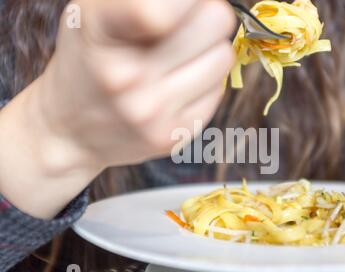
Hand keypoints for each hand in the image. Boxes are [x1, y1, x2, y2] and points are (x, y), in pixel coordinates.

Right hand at [0, 0, 235, 217]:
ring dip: (208, 51)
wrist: (71, 130)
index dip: (185, 0)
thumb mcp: (94, 12)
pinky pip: (218, 92)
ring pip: (224, 56)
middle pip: (215, 19)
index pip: (164, 9)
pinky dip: (203, 84)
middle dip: (204, 16)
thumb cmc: (91, 59)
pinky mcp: (172, 135)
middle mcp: (125, 76)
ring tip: (178, 59)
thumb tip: (198, 1)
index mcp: (99, 30)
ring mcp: (151, 111)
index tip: (176, 7)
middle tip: (185, 27)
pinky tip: (176, 87)